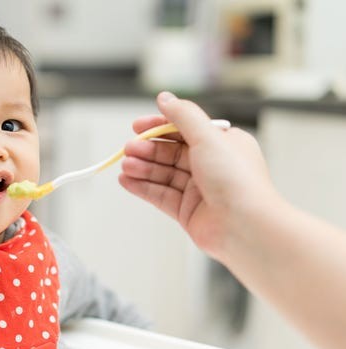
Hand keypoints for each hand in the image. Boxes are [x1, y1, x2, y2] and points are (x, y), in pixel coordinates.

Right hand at [119, 92, 277, 258]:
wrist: (246, 227)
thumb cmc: (237, 181)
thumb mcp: (208, 137)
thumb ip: (183, 116)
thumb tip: (165, 98)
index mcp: (223, 144)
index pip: (184, 129)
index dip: (159, 126)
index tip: (137, 126)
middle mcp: (212, 166)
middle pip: (171, 152)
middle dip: (148, 149)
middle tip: (129, 149)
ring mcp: (199, 190)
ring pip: (163, 174)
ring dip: (142, 168)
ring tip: (126, 166)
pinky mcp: (188, 211)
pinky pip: (160, 195)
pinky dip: (142, 187)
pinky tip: (127, 182)